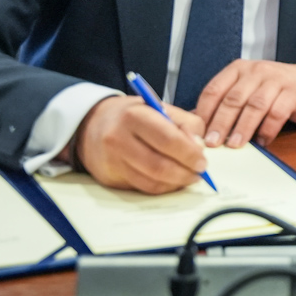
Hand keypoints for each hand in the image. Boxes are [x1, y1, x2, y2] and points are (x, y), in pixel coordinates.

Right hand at [72, 95, 207, 193]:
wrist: (92, 125)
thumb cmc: (132, 115)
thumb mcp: (159, 107)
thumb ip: (185, 123)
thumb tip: (199, 147)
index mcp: (135, 116)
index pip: (168, 139)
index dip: (189, 153)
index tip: (203, 160)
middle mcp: (119, 139)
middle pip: (159, 165)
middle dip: (185, 172)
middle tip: (200, 172)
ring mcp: (113, 161)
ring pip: (151, 181)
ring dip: (176, 183)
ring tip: (189, 177)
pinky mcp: (110, 178)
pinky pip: (142, 187)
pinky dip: (162, 188)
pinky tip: (172, 181)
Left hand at [195, 59, 295, 148]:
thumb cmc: (269, 91)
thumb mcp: (244, 90)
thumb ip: (224, 103)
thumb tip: (197, 126)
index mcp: (238, 69)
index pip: (214, 89)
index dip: (204, 112)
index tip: (198, 133)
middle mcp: (255, 71)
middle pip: (233, 98)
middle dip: (221, 123)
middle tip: (212, 143)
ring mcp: (276, 80)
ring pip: (255, 105)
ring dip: (243, 127)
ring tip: (234, 145)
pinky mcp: (293, 92)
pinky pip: (277, 113)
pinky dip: (267, 130)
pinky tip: (262, 142)